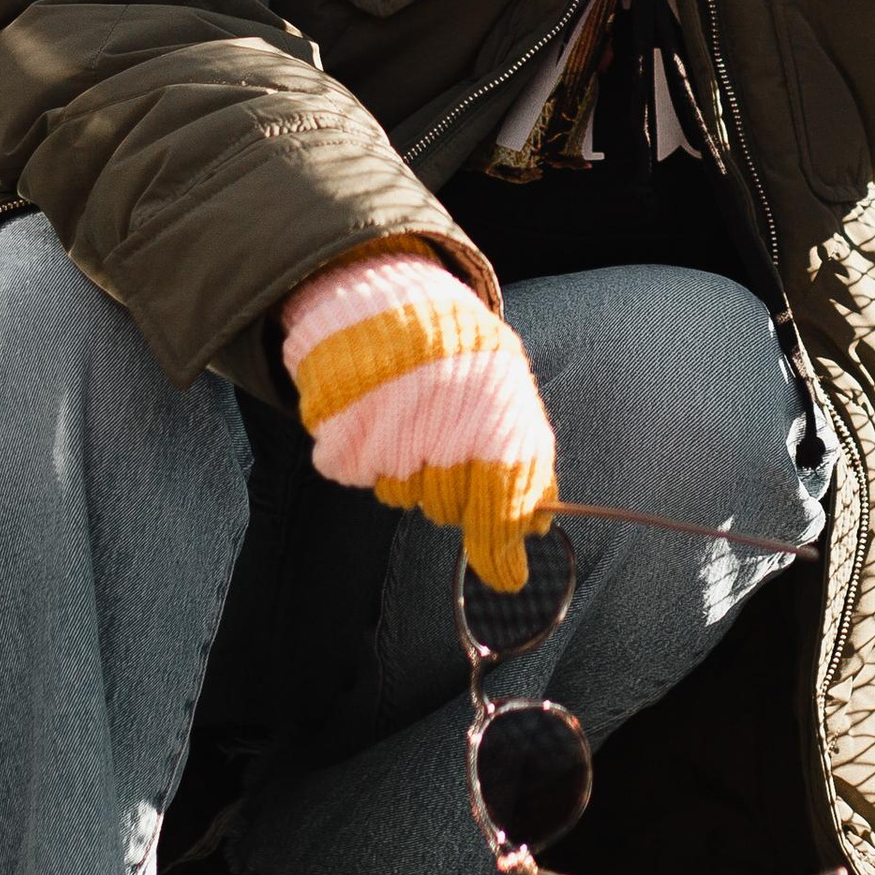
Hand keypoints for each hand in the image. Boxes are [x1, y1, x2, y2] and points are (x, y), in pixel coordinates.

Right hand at [281, 251, 557, 593]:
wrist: (385, 298)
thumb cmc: (459, 354)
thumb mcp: (506, 391)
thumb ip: (525, 461)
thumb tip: (536, 529)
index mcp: (493, 410)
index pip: (502, 500)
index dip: (502, 545)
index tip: (509, 576)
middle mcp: (440, 426)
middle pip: (447, 508)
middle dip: (453, 490)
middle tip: (446, 443)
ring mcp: (384, 433)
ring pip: (401, 494)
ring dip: (408, 469)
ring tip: (410, 415)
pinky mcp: (338, 435)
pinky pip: (358, 474)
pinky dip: (367, 453)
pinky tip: (378, 414)